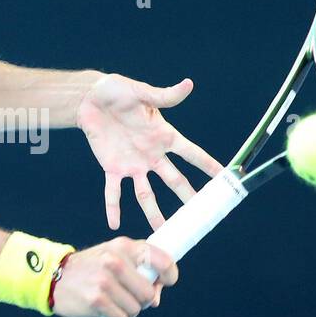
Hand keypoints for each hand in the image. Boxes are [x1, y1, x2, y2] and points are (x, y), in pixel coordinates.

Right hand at [51, 238, 177, 316]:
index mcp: (124, 246)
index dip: (170, 274)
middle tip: (129, 296)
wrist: (54, 276)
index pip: (162, 260)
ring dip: (128, 312)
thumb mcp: (113, 255)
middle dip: (142, 300)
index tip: (166, 281)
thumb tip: (157, 297)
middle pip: (149, 293)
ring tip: (114, 303)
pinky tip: (107, 314)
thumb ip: (139, 268)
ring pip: (136, 309)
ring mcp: (104, 281)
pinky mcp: (96, 300)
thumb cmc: (90, 268)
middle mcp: (115, 261)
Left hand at [76, 73, 221, 231]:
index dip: (208, 165)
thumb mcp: (141, 92)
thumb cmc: (117, 90)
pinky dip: (112, 208)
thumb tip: (189, 84)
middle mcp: (151, 154)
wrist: (89, 99)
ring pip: (146, 194)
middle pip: (174, 181)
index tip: (226, 178)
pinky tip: (114, 224)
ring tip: (161, 232)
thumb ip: (164, 95)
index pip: (191, 154)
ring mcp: (133, 164)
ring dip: (153, 213)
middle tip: (199, 216)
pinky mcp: (112, 168)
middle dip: (187, 198)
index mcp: (163, 136)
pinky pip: (113, 192)